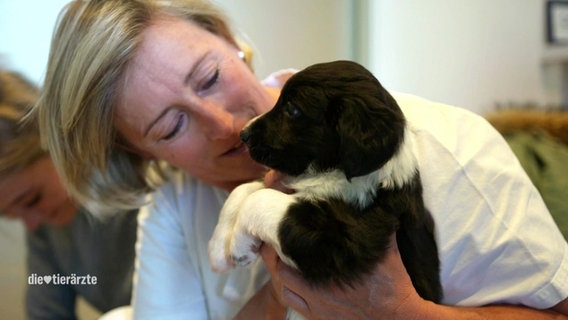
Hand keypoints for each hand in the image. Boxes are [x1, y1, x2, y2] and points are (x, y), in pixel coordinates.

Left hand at [260, 234, 428, 319]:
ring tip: (288, 260)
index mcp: (330, 264)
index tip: (286, 221)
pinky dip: (291, 292)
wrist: (398, 317)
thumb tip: (381, 196)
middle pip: (282, 266)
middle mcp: (317, 285)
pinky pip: (293, 303)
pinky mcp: (319, 318)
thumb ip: (379, 222)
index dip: (285, 234)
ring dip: (283, 272)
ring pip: (284, 285)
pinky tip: (297, 283)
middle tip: (283, 240)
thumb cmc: (393, 282)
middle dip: (280, 252)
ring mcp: (316, 304)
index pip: (294, 246)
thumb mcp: (388, 248)